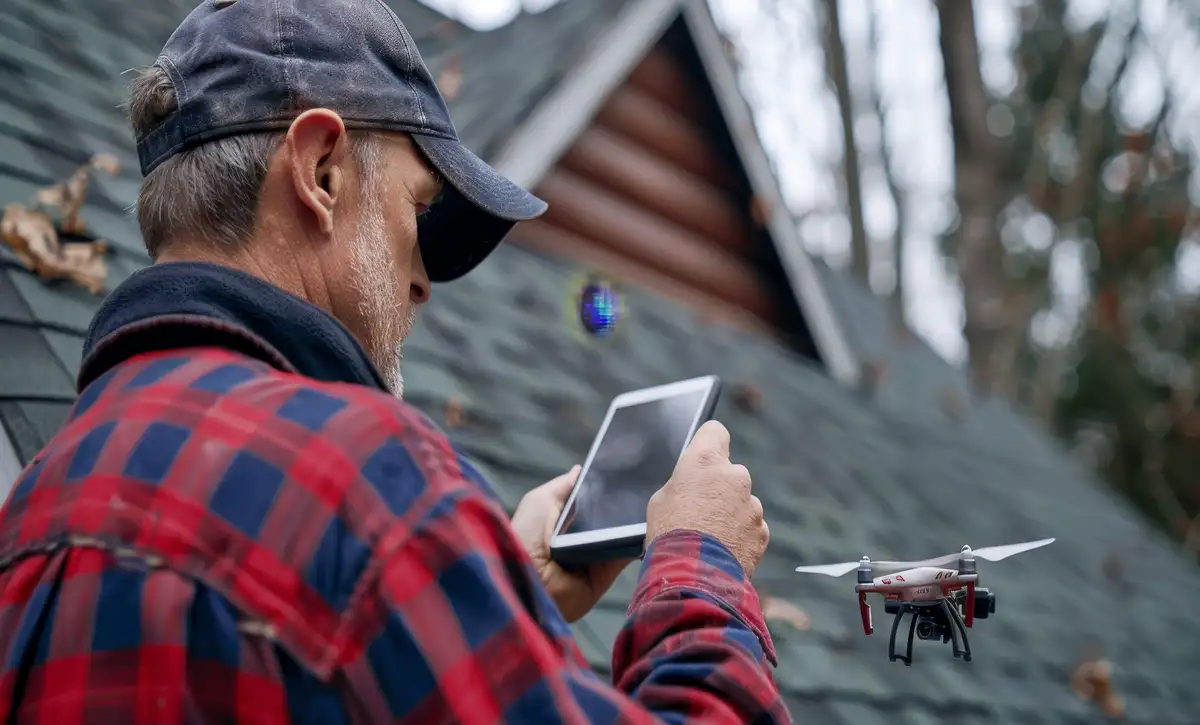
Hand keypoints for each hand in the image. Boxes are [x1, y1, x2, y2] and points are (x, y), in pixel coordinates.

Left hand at [511, 466, 634, 622]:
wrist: (528, 579)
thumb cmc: (527, 534)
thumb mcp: (540, 501)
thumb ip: (563, 486)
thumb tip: (581, 470)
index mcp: (563, 520)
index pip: (591, 501)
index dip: (606, 488)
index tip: (627, 471)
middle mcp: (580, 538)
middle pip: (610, 517)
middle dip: (624, 503)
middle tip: (645, 485)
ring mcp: (594, 557)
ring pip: (622, 535)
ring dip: (634, 522)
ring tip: (650, 501)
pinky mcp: (604, 576)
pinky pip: (625, 556)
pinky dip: (637, 543)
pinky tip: (648, 525)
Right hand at [646, 420, 768, 577]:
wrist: (691, 578)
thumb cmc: (669, 535)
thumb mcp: (661, 500)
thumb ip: (684, 483)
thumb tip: (693, 486)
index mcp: (705, 461)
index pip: (715, 432)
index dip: (709, 443)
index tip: (705, 454)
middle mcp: (735, 476)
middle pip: (729, 472)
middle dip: (719, 487)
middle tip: (700, 510)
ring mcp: (752, 505)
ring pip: (742, 502)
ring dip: (730, 514)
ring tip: (710, 537)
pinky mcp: (762, 531)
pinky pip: (751, 526)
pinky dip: (740, 535)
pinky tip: (723, 550)